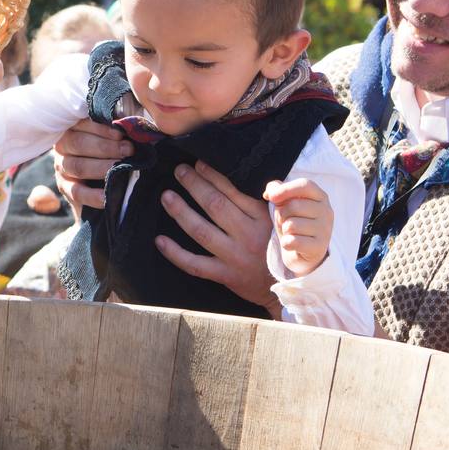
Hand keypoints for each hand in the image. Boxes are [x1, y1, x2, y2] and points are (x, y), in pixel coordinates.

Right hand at [52, 118, 133, 212]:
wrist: (102, 184)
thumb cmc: (114, 151)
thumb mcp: (114, 136)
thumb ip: (118, 129)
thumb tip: (130, 124)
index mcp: (74, 127)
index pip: (82, 123)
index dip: (101, 128)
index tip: (120, 133)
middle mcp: (63, 145)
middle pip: (79, 143)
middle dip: (106, 147)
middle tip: (128, 150)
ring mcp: (61, 166)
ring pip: (78, 166)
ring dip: (101, 167)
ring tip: (121, 169)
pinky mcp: (64, 187)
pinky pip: (76, 192)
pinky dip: (92, 195)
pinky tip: (106, 195)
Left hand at [155, 161, 277, 312]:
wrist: (288, 285)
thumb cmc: (280, 247)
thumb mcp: (279, 221)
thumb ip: (262, 202)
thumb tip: (241, 174)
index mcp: (263, 219)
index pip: (234, 191)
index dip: (213, 176)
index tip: (199, 164)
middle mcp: (248, 236)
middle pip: (215, 206)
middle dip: (194, 185)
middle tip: (179, 171)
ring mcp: (234, 256)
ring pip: (202, 231)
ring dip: (181, 212)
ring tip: (166, 196)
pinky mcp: (225, 275)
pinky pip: (195, 265)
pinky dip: (175, 253)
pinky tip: (160, 240)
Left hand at [264, 178, 330, 275]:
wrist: (303, 253)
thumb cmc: (294, 223)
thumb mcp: (285, 204)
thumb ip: (278, 191)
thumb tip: (270, 191)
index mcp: (320, 197)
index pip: (305, 185)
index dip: (285, 189)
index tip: (271, 197)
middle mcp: (326, 211)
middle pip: (293, 205)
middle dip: (281, 214)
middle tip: (285, 221)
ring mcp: (325, 230)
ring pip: (291, 225)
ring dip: (284, 230)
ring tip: (291, 233)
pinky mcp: (318, 248)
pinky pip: (292, 241)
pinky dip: (286, 243)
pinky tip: (292, 244)